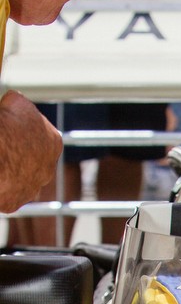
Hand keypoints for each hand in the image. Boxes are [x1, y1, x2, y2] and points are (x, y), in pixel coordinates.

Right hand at [0, 92, 62, 212]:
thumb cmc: (7, 123)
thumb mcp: (16, 102)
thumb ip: (20, 105)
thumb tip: (14, 101)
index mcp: (53, 144)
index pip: (38, 136)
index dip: (20, 130)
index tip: (8, 126)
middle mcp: (47, 170)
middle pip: (30, 161)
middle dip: (17, 154)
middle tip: (1, 146)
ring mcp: (31, 189)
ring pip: (19, 180)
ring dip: (8, 172)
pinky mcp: (13, 202)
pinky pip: (5, 194)